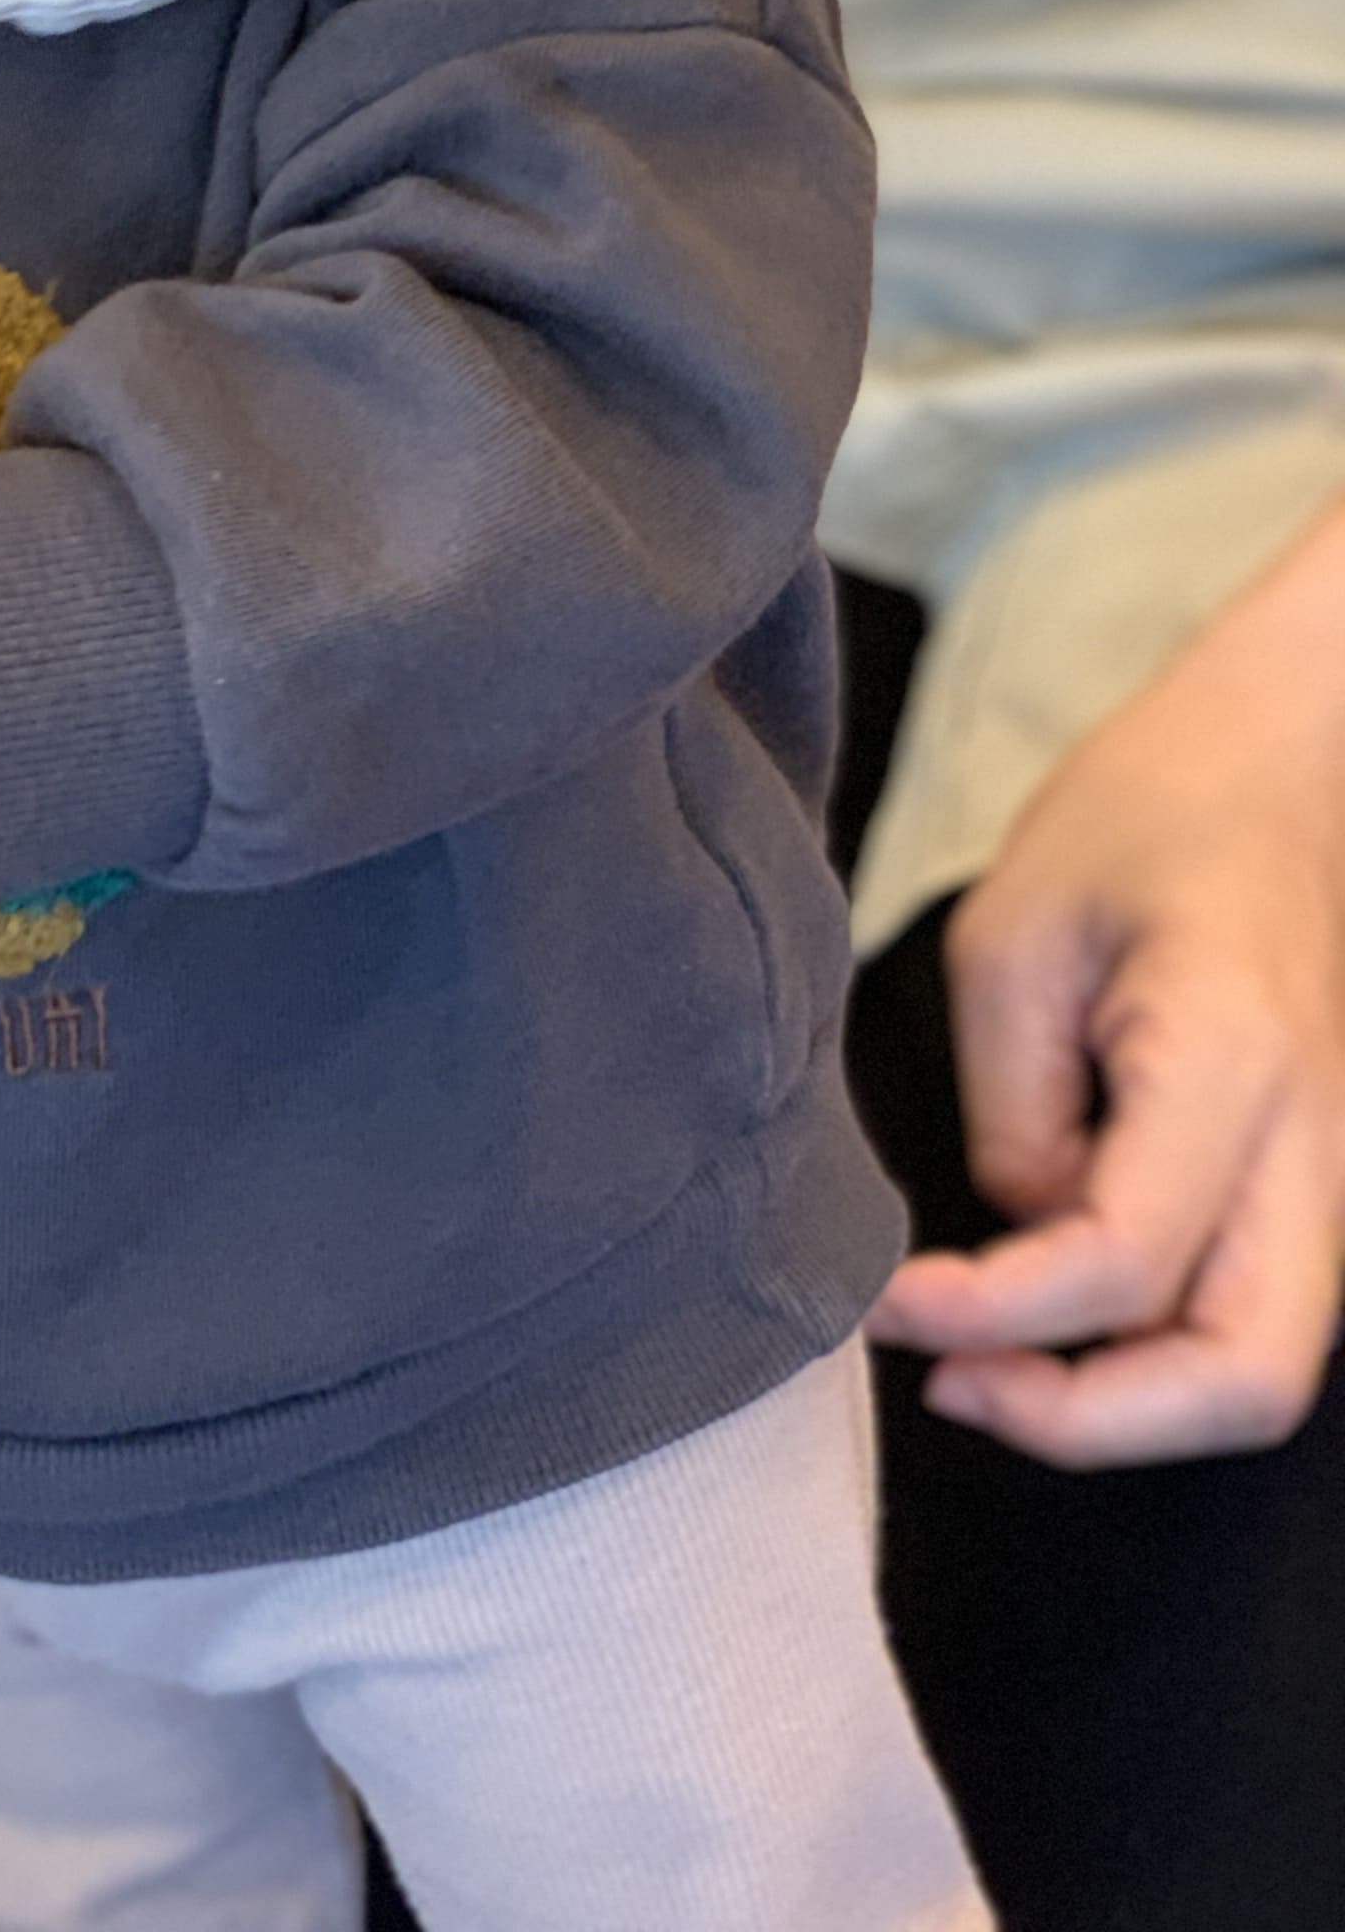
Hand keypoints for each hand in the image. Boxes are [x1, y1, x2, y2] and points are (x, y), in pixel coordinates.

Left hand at [869, 496, 1344, 1465]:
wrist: (1279, 764)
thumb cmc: (1142, 817)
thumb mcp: (1015, 934)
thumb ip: (1014, 1108)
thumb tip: (1023, 1237)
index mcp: (1235, 1062)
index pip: (1126, 1260)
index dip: (993, 1315)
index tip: (885, 1302)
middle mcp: (1316, 1147)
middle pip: (1246, 1380)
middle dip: (1093, 1423)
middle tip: (953, 1386)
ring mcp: (1334, 1177)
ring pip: (1261, 1372)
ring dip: (1127, 1405)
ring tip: (983, 1364)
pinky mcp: (1312, 1185)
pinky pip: (1252, 1316)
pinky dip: (1154, 1352)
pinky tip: (1045, 1311)